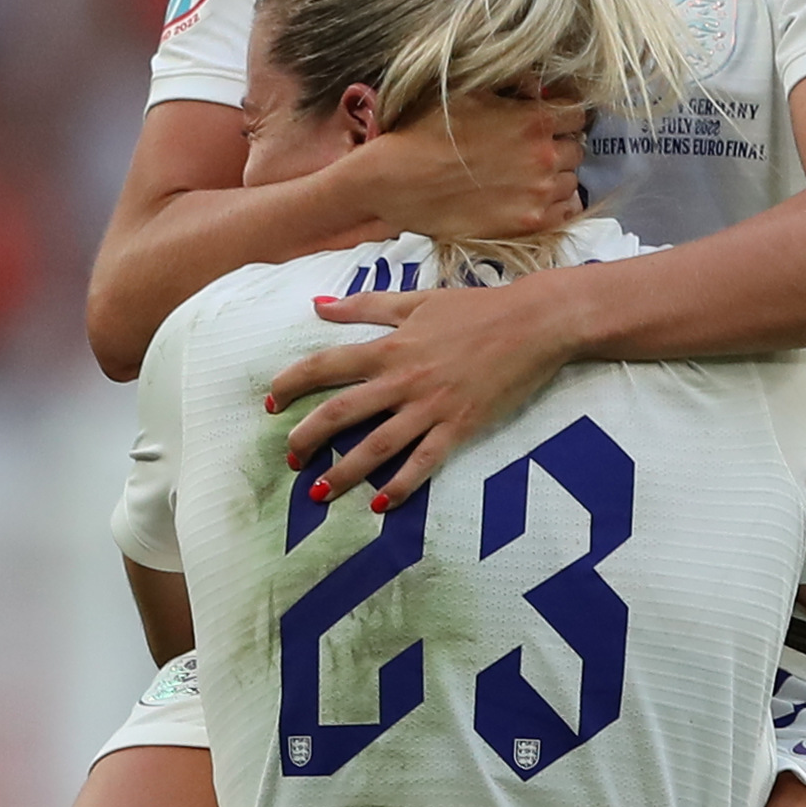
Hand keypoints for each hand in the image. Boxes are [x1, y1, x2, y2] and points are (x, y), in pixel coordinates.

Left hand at [265, 274, 592, 505]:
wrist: (535, 322)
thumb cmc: (477, 308)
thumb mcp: (416, 300)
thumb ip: (365, 305)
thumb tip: (318, 304)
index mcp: (390, 346)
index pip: (325, 365)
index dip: (292, 384)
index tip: (271, 401)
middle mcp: (403, 379)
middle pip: (341, 413)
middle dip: (307, 439)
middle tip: (290, 458)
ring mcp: (430, 407)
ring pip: (376, 447)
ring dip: (343, 474)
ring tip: (318, 495)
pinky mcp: (459, 427)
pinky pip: (423, 463)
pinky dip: (400, 487)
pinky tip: (380, 506)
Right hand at [339, 91, 584, 252]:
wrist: (400, 181)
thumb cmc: (428, 131)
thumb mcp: (469, 91)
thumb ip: (513, 85)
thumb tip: (537, 84)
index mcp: (534, 119)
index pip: (578, 113)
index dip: (565, 115)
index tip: (551, 121)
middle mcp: (544, 156)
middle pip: (577, 148)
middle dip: (561, 145)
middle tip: (537, 149)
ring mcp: (539, 193)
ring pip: (572, 180)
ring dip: (558, 175)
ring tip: (532, 175)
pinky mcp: (530, 223)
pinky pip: (567, 212)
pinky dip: (558, 204)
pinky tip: (537, 198)